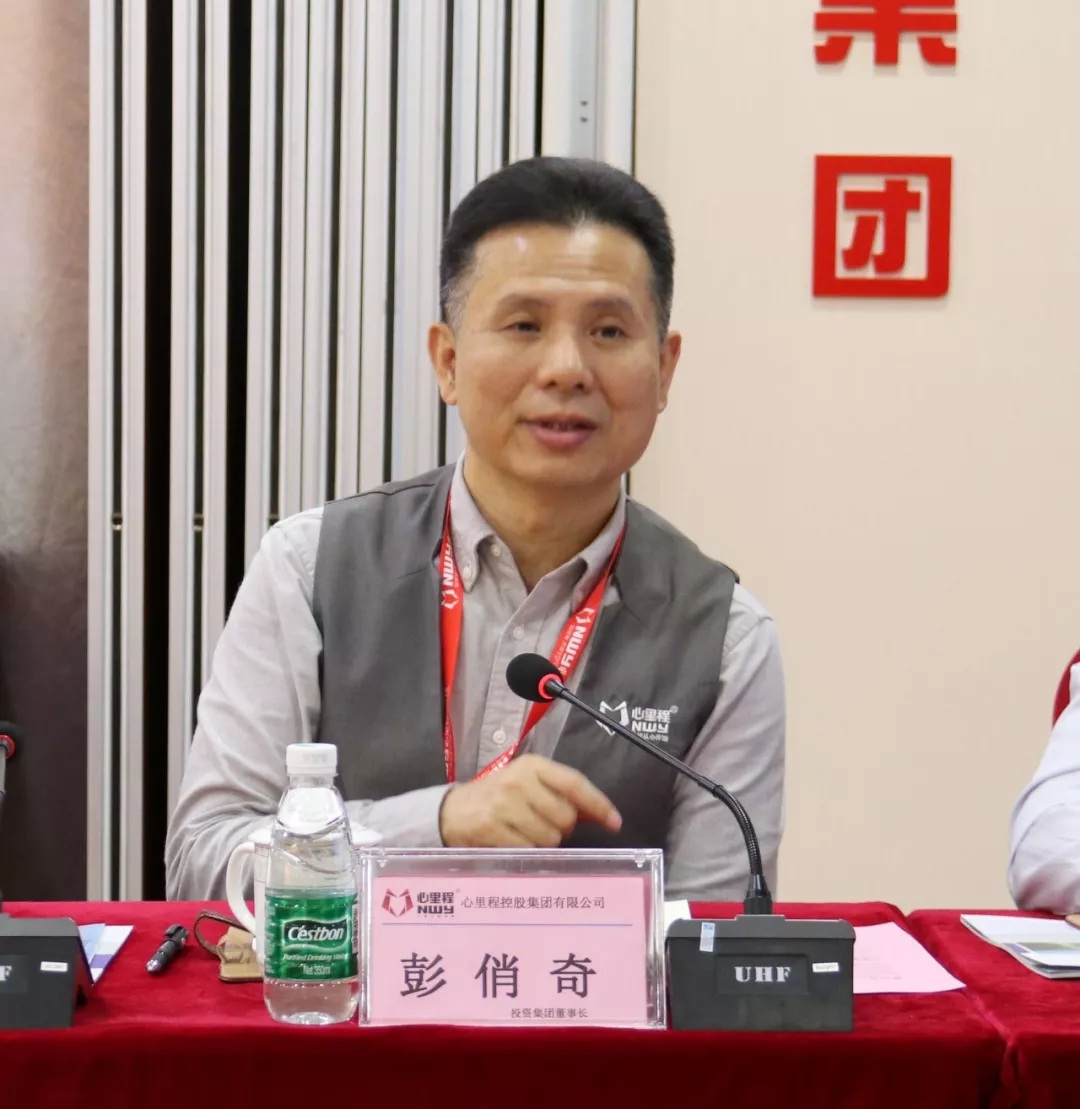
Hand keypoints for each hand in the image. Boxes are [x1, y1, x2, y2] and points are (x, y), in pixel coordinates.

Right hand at [439, 754, 622, 847]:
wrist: (454, 811)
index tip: (615, 822)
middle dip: (565, 828)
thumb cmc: (499, 796)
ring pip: (550, 837)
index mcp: (533, 765)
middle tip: (547, 825)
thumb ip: (564, 796)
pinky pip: (529, 850)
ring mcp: (504, 806)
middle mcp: (519, 782)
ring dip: (546, 842)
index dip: (598, 804)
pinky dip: (528, 851)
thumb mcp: (530, 784)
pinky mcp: (492, 829)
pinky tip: (515, 841)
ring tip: (527, 832)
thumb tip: (603, 815)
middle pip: (566, 817)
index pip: (575, 784)